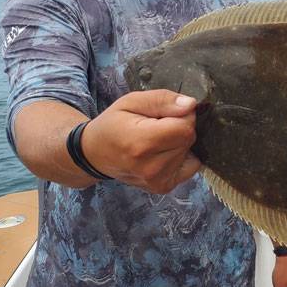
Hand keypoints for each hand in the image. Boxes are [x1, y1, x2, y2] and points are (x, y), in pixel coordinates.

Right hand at [82, 89, 200, 193]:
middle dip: (179, 127)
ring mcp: (157, 180)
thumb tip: (190, 105)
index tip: (164, 114)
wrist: (95, 153)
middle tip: (156, 127)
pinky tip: (163, 153)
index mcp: (141, 143)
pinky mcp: (163, 186)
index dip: (180, 115)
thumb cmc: (112, 124)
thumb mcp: (132, 101)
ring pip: (190, 150)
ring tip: (155, 140)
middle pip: (189, 138)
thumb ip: (162, 100)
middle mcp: (150, 166)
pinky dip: (182, 156)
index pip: (185, 127)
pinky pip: (191, 166)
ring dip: (178, 142)